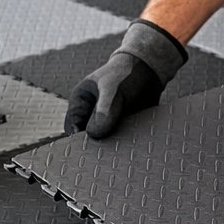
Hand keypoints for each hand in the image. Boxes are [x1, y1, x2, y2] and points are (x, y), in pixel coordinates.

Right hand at [64, 19, 186, 139]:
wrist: (149, 71)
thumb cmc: (125, 74)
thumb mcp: (113, 90)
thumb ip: (104, 111)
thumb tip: (93, 134)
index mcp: (80, 102)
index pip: (73, 126)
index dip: (80, 139)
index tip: (92, 148)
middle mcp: (91, 114)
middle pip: (88, 137)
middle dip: (96, 145)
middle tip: (107, 152)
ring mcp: (107, 122)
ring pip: (105, 141)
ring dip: (112, 146)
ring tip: (121, 149)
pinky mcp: (122, 127)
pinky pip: (120, 140)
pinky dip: (125, 143)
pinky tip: (132, 145)